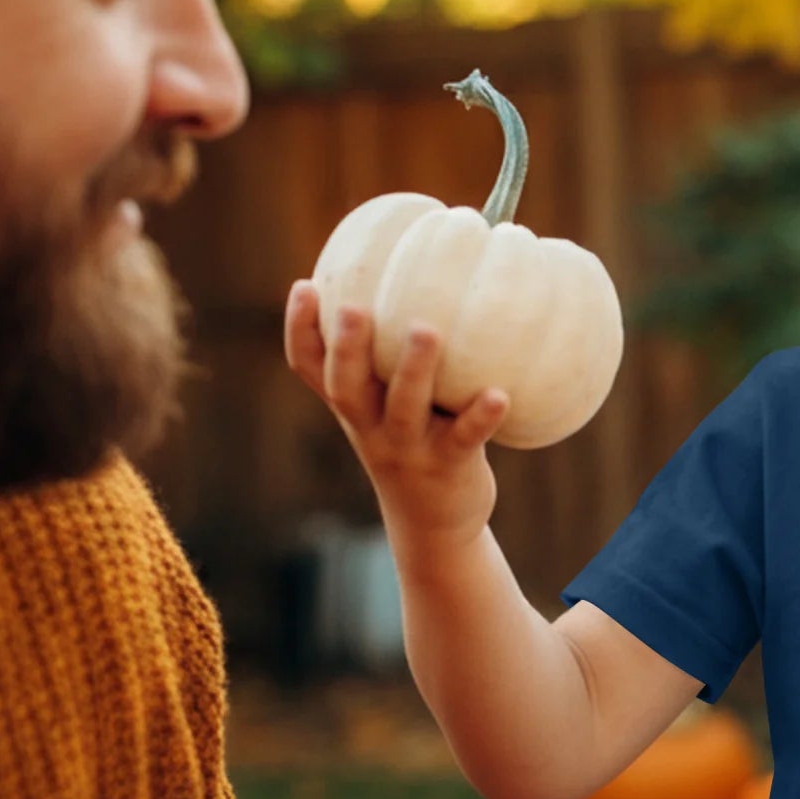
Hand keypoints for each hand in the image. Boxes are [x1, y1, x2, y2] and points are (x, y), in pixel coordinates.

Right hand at [284, 280, 509, 555]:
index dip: (300, 330)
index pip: (310, 368)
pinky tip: (499, 394)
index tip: (306, 287)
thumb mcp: (393, 402)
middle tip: (354, 308)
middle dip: (347, 348)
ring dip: (413, 370)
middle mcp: (370, 427)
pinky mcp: (448, 466)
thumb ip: (395, 355)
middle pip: (346, 387)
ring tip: (426, 331)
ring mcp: (408, 448)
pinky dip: (480, 416)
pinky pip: (464, 438)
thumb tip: (434, 275)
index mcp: (353, 406)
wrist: (435, 523)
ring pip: (402, 408)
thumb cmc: (419, 440)